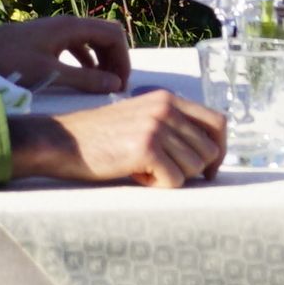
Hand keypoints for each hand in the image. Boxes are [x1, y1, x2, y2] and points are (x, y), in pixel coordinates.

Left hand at [0, 16, 132, 93]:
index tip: (121, 85)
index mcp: (70, 27)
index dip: (123, 59)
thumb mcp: (49, 73)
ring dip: (100, 62)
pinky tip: (80, 81)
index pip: (113, 34)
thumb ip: (84, 79)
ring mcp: (52, 32)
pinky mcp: (41, 42)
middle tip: (115, 88)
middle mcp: (64, 25)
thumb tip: (116, 85)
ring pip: (89, 43)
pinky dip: (83, 63)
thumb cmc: (6, 61)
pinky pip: (73, 49)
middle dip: (115, 60)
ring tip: (102, 87)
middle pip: (104, 36)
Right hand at [11, 91, 222, 188]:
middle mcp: (166, 108)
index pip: (218, 122)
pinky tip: (136, 175)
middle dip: (192, 170)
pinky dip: (157, 185)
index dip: (219, 150)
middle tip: (163, 172)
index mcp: (168, 98)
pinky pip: (174, 180)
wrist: (64, 141)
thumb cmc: (100, 137)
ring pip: (194, 167)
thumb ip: (172, 125)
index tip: (209, 169)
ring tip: (144, 169)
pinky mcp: (146, 148)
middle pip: (210, 150)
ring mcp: (157, 126)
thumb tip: (209, 153)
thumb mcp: (141, 118)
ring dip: (172, 177)